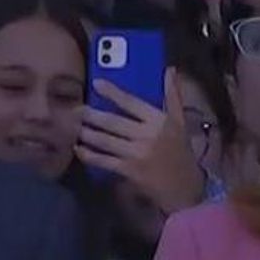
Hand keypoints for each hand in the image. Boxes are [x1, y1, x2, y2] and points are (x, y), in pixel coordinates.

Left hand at [78, 71, 205, 212]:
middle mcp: (147, 135)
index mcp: (159, 121)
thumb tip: (169, 69)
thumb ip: (173, 96)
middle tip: (74, 110)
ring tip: (73, 127)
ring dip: (87, 134)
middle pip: (113, 122)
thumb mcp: (180, 123)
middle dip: (91, 115)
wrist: (186, 189)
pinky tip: (79, 149)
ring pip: (105, 140)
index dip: (113, 93)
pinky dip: (89, 155)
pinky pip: (104, 161)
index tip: (96, 83)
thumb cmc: (182, 154)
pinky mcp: (129, 171)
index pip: (132, 103)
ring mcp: (137, 154)